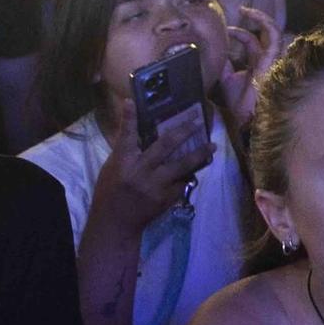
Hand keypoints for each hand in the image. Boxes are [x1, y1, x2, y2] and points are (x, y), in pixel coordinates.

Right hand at [92, 102, 214, 234]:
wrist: (117, 223)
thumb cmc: (111, 192)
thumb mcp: (112, 168)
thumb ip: (126, 150)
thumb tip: (138, 129)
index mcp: (122, 163)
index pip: (126, 136)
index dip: (129, 118)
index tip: (132, 101)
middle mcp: (140, 172)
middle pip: (164, 146)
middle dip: (183, 131)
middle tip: (197, 121)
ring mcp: (155, 186)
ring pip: (182, 166)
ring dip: (199, 154)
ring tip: (212, 145)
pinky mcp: (167, 198)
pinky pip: (183, 181)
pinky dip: (191, 173)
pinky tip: (200, 166)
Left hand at [217, 6, 283, 128]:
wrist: (247, 117)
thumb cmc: (239, 103)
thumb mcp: (226, 79)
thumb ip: (223, 64)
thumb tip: (213, 50)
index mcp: (256, 63)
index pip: (250, 41)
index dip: (237, 33)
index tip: (223, 29)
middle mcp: (266, 58)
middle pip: (265, 33)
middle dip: (257, 20)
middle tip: (242, 9)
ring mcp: (271, 58)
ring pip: (273, 32)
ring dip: (262, 19)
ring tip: (247, 9)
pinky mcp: (272, 59)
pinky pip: (273, 37)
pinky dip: (264, 24)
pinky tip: (251, 16)